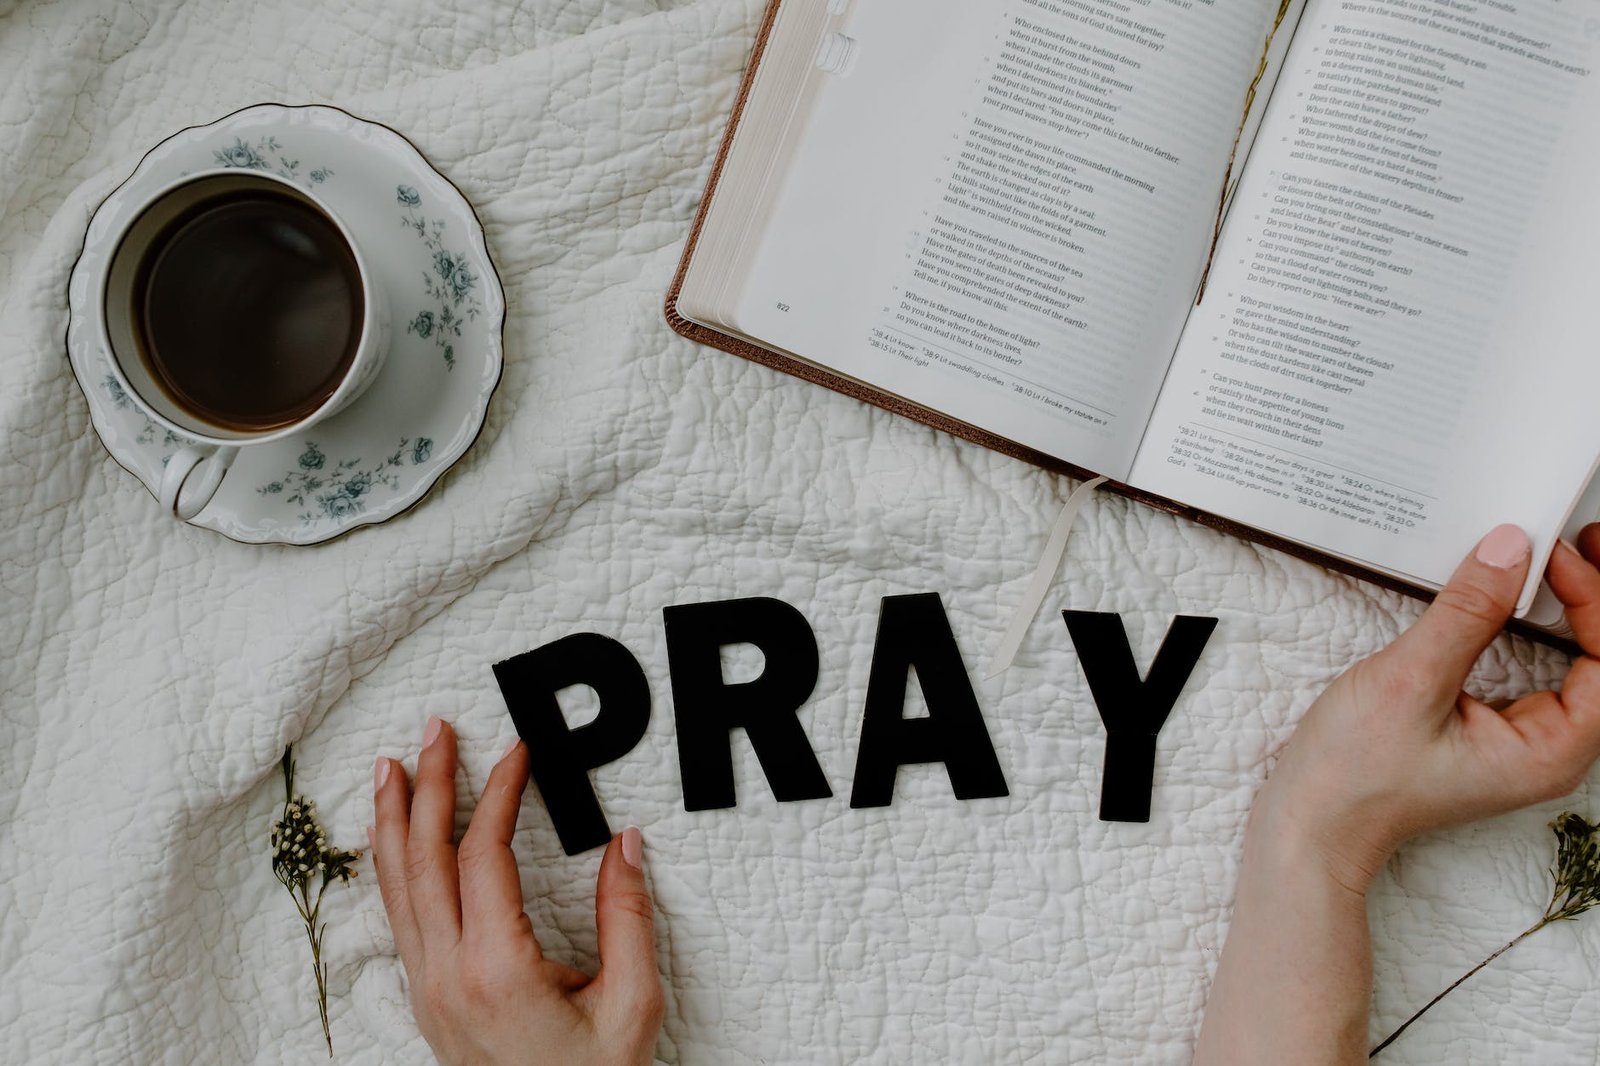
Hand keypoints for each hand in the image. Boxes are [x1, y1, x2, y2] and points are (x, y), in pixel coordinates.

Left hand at [371, 718, 663, 1065]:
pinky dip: (391, 865)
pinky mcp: (428, 1000)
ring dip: (391, 820)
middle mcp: (448, 976)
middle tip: (433, 729)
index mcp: (498, 970)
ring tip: (391, 766)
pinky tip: (393, 840)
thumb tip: (624, 844)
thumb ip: (627, 918)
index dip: (497, 793)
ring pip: (396, 888)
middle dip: (427, 785)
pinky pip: (398, 917)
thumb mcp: (631, 1004)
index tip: (517, 750)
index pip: (482, 855)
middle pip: (421, 859)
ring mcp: (429, 990)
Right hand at [1256, 522, 1599, 892]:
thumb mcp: (1409, 681)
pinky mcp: (1492, 728)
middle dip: (1596, 598)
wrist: (1310, 822)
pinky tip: (1525, 595)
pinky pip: (1542, 668)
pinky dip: (1543, 625)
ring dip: (1577, 608)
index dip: (1593, 601)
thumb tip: (1511, 550)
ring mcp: (1521, 739)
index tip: (1554, 556)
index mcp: (1549, 751)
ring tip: (1563, 558)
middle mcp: (1548, 748)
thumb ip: (1466, 613)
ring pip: (1579, 662)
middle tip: (1580, 543)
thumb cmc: (1355, 775)